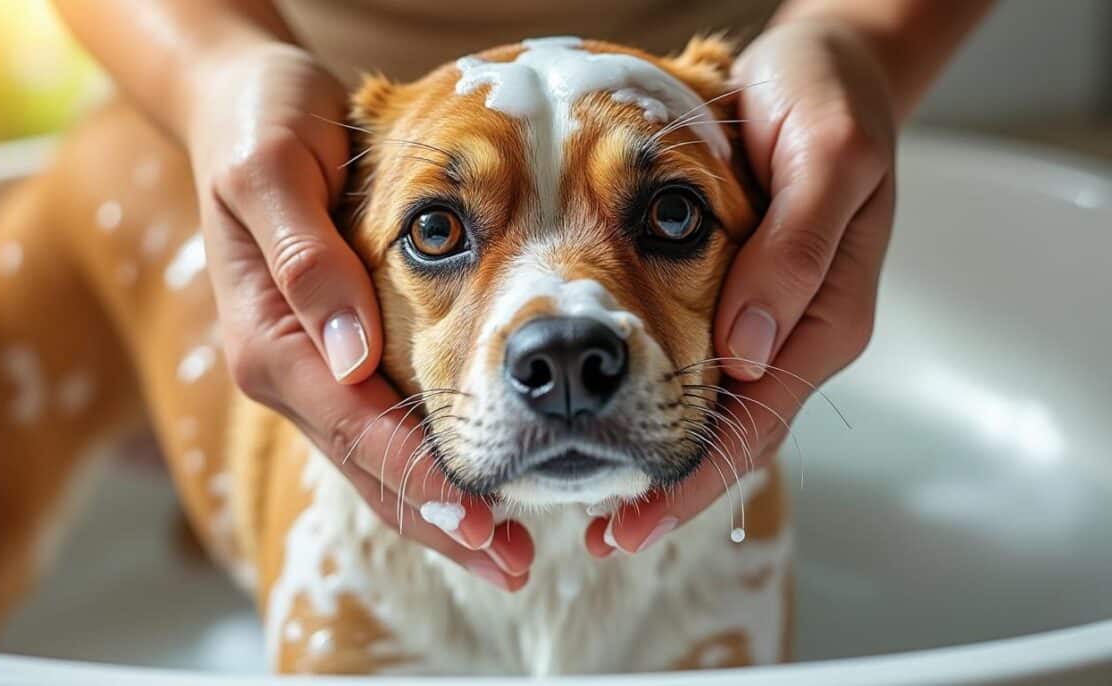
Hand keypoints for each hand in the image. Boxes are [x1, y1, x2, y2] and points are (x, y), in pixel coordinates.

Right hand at [186, 42, 531, 587]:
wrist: (239, 105)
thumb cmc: (260, 124)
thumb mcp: (270, 168)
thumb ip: (306, 259)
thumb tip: (351, 353)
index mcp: (270, 338)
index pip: (355, 427)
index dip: (421, 477)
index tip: (483, 520)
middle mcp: (288, 369)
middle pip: (370, 467)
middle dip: (442, 520)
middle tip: (513, 564)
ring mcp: (310, 370)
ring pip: (378, 463)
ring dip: (441, 510)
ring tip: (509, 549)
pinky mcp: (332, 359)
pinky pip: (383, 429)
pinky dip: (431, 467)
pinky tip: (481, 487)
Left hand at [586, 19, 895, 553]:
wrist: (826, 70)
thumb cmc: (827, 101)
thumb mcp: (826, 156)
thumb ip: (795, 250)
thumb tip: (745, 351)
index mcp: (824, 314)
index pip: (758, 419)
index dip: (697, 478)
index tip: (638, 520)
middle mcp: (793, 331)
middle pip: (733, 434)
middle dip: (672, 491)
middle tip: (607, 538)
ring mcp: (765, 320)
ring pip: (711, 411)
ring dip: (658, 460)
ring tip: (596, 504)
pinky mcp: (736, 300)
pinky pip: (695, 370)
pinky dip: (659, 409)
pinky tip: (610, 425)